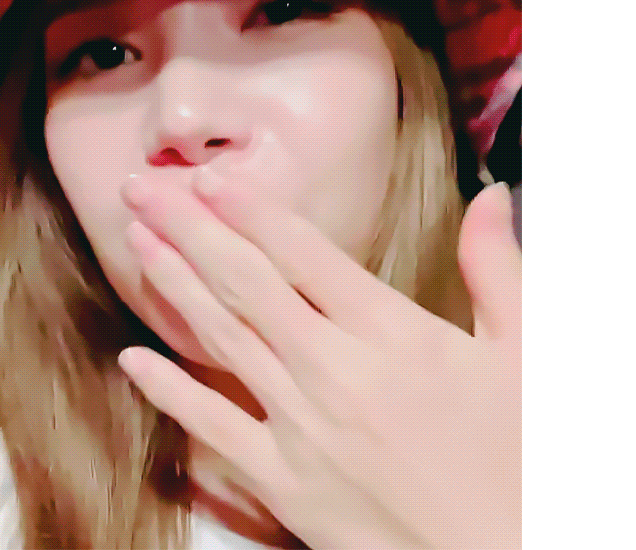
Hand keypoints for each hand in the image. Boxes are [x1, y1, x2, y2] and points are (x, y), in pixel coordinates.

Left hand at [118, 171, 520, 548]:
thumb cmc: (525, 459)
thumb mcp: (529, 356)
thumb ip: (498, 268)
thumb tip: (492, 197)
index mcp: (392, 334)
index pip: (303, 253)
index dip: (249, 209)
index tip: (207, 178)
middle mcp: (334, 370)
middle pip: (244, 283)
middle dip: (187, 227)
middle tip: (141, 188)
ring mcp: (302, 428)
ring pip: (221, 339)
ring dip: (173, 284)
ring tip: (135, 240)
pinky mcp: (285, 484)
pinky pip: (215, 427)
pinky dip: (170, 391)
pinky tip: (133, 359)